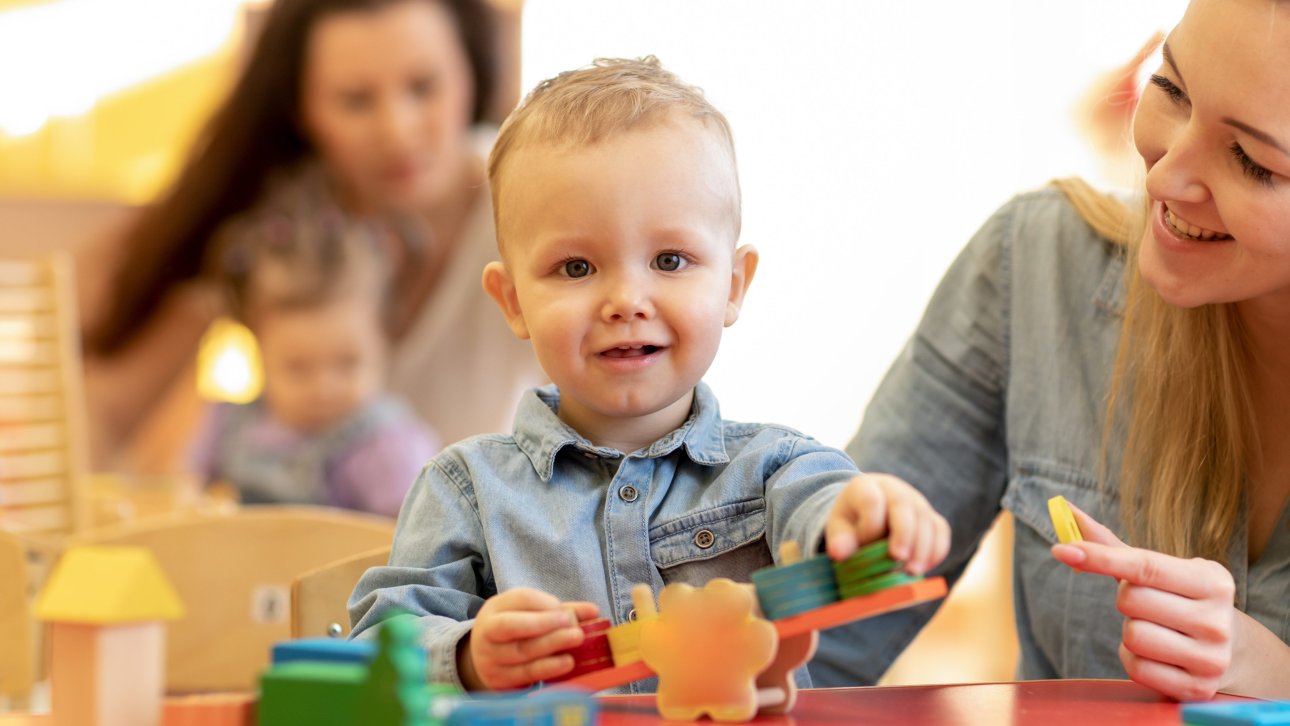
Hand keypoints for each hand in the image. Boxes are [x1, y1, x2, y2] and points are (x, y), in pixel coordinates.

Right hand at [458, 588, 599, 690]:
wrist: (485, 658)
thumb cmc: (516, 630)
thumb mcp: (531, 614)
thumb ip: (563, 610)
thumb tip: (593, 612)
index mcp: (495, 609)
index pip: (519, 599)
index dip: (544, 604)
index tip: (565, 611)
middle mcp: (486, 633)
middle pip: (513, 626)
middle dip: (545, 625)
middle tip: (574, 628)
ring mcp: (490, 659)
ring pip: (520, 652)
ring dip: (552, 648)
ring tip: (576, 642)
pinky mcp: (499, 680)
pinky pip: (524, 675)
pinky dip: (548, 669)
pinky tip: (566, 663)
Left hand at [824, 473, 949, 574]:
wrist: (869, 510)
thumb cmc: (852, 521)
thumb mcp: (839, 527)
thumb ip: (839, 539)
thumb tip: (838, 553)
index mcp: (865, 487)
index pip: (870, 500)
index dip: (870, 527)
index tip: (867, 546)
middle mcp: (894, 489)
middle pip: (903, 505)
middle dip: (903, 533)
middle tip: (898, 558)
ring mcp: (916, 501)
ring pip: (926, 520)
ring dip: (922, 548)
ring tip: (912, 571)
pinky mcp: (931, 516)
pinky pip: (941, 530)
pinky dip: (936, 550)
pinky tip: (925, 567)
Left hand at [1050, 505, 1234, 699]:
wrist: (1229, 650)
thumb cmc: (1180, 599)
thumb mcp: (1159, 570)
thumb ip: (1112, 545)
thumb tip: (1068, 512)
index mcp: (1212, 581)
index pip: (1144, 566)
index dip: (1099, 557)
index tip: (1061, 549)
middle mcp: (1217, 619)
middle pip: (1130, 601)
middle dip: (1126, 601)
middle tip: (1150, 605)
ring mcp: (1211, 658)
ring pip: (1132, 636)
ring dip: (1130, 633)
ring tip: (1157, 630)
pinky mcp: (1197, 689)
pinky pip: (1136, 669)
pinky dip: (1134, 660)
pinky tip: (1158, 655)